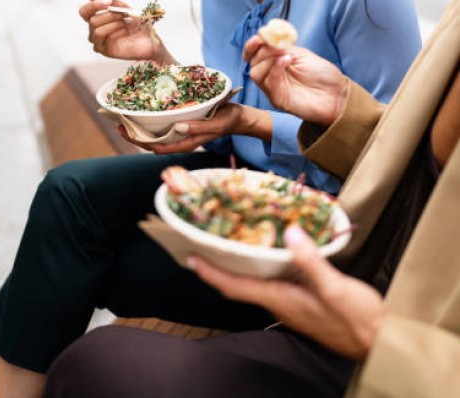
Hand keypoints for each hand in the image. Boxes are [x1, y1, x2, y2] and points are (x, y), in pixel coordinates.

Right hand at [78, 0, 174, 62]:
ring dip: (114, 22)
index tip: (109, 2)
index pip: (84, 11)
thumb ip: (110, 0)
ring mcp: (98, 41)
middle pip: (91, 19)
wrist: (150, 39)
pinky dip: (114, 31)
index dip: (93, 5)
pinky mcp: (104, 50)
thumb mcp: (125, 7)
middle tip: (125, 15)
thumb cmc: (138, 23)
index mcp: (97, 18)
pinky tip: (125, 33)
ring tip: (126, 23)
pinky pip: (101, 36)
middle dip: (110, 14)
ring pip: (95, 28)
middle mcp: (94, 30)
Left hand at [123, 103, 260, 154]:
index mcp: (187, 143)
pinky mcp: (184, 124)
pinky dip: (152, 120)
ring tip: (126, 117)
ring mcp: (182, 133)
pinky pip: (164, 126)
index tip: (125, 131)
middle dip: (135, 135)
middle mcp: (181, 140)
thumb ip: (198, 127)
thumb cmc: (228, 119)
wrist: (239, 117)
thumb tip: (177, 127)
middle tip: (118, 123)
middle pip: (153, 143)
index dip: (139, 142)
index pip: (157, 148)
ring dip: (141, 128)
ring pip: (156, 135)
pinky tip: (146, 111)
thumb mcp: (215, 123)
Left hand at [189, 227, 384, 360]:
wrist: (382, 341)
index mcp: (282, 300)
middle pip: (240, 284)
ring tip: (230, 238)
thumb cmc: (358, 320)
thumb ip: (312, 261)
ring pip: (256, 281)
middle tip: (206, 239)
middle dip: (220, 264)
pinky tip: (271, 247)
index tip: (191, 257)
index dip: (211, 272)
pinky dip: (264, 263)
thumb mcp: (336, 288)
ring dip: (240, 263)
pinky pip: (274, 279)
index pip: (235, 287)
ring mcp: (292, 302)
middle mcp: (281, 302)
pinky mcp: (304, 298)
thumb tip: (289, 233)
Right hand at [243, 35, 347, 125]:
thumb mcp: (300, 53)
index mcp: (274, 62)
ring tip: (285, 54)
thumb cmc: (321, 75)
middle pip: (252, 61)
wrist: (336, 94)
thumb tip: (266, 35)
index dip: (252, 45)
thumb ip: (282, 46)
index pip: (254, 53)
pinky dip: (275, 69)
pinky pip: (269, 83)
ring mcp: (273, 87)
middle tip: (278, 45)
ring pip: (255, 73)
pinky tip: (287, 61)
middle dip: (263, 50)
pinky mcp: (277, 99)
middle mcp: (271, 74)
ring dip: (268, 59)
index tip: (259, 36)